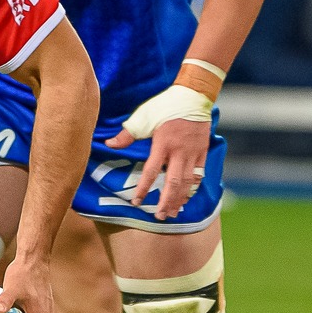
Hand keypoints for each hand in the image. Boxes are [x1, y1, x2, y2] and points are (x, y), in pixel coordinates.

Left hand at [109, 77, 215, 219]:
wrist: (194, 96)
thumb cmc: (166, 105)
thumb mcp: (144, 116)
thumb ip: (127, 133)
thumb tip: (109, 144)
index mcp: (163, 144)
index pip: (152, 172)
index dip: (143, 189)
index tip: (136, 202)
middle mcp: (179, 152)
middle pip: (173, 183)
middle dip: (165, 202)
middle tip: (159, 216)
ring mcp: (193, 153)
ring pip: (187, 183)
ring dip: (179, 199)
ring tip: (172, 213)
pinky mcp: (202, 152)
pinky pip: (198, 175)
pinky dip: (192, 189)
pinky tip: (186, 198)